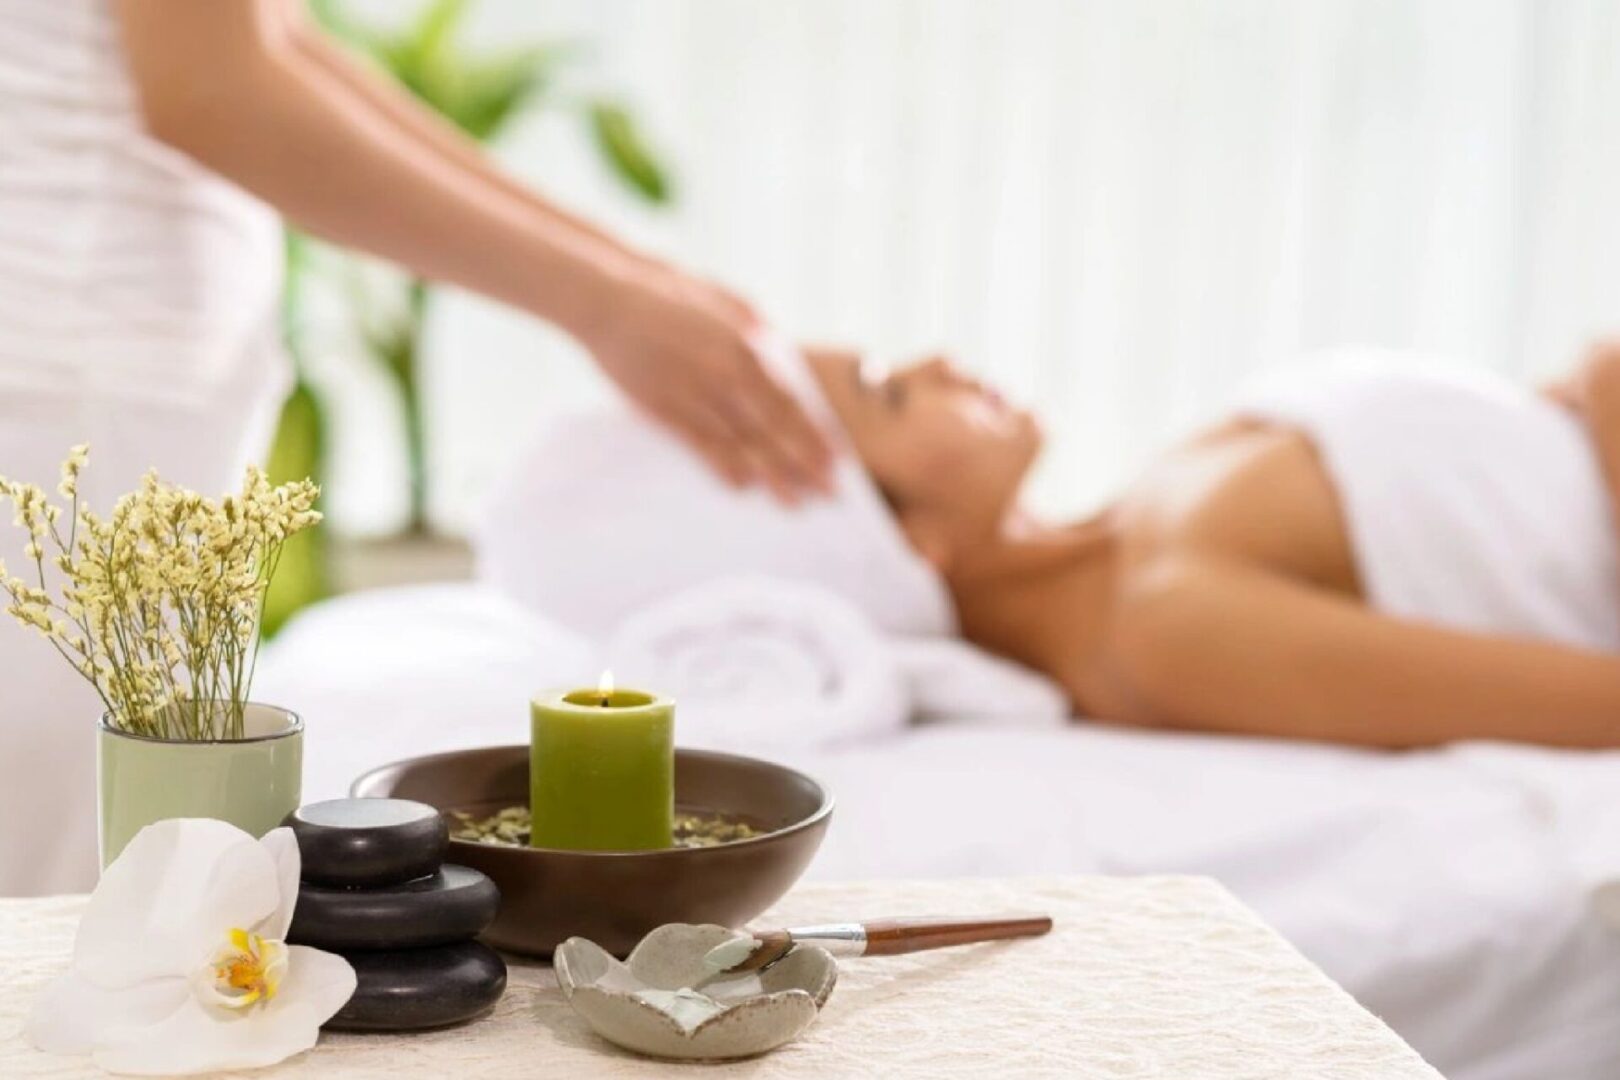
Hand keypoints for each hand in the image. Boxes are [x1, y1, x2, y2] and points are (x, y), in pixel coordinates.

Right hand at [578, 266, 833, 502]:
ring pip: (741, 441)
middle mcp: (724, 374)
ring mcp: (694, 393)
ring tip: (794, 500)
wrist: (607, 299)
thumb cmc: (664, 292)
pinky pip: (699, 443)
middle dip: (805, 462)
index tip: (836, 457)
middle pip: (773, 427)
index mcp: (743, 348)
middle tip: (830, 492)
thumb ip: (752, 324)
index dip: (814, 433)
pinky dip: (723, 464)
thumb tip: (777, 345)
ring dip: (771, 473)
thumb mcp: (719, 299)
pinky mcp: (663, 407)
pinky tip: (743, 485)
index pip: (789, 401)